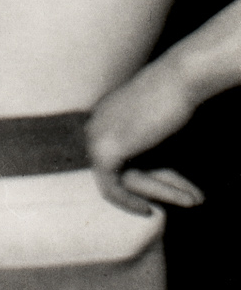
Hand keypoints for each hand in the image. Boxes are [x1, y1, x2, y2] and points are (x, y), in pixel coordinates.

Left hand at [88, 58, 206, 215]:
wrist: (180, 79)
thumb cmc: (177, 96)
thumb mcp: (157, 125)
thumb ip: (146, 147)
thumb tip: (146, 176)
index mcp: (103, 118)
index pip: (124, 156)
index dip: (152, 175)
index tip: (174, 187)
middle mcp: (94, 127)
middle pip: (125, 168)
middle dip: (160, 186)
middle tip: (192, 200)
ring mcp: (95, 139)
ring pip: (124, 179)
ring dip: (160, 193)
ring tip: (194, 201)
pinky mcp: (104, 152)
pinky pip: (113, 186)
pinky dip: (129, 200)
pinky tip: (147, 210)